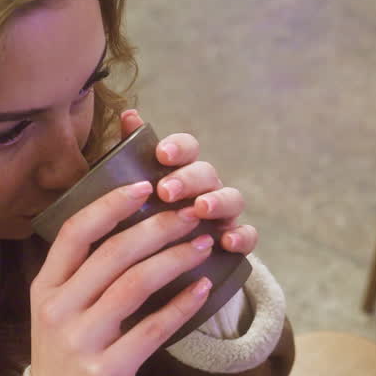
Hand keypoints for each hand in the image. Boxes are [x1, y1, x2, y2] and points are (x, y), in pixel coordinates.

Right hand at [29, 121, 218, 375]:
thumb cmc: (69, 352)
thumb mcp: (58, 309)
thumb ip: (82, 272)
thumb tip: (131, 220)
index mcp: (45, 287)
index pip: (75, 232)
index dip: (110, 204)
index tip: (144, 186)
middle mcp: (57, 310)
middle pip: (113, 253)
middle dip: (158, 227)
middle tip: (191, 213)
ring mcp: (79, 341)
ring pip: (135, 285)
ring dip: (175, 259)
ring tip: (203, 244)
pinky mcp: (106, 370)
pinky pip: (153, 329)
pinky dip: (182, 305)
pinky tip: (203, 288)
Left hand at [120, 109, 258, 255]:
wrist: (158, 262)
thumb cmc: (143, 217)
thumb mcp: (132, 188)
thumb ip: (130, 153)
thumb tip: (128, 114)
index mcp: (181, 170)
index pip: (186, 148)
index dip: (177, 148)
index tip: (161, 154)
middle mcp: (206, 187)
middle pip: (206, 173)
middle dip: (188, 179)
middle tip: (166, 191)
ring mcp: (224, 213)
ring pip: (232, 198)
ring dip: (217, 201)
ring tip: (200, 209)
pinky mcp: (236, 240)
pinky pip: (247, 235)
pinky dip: (241, 237)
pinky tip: (227, 242)